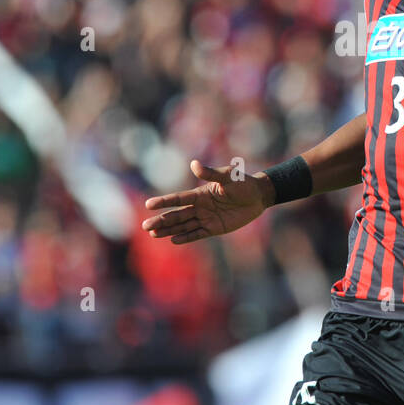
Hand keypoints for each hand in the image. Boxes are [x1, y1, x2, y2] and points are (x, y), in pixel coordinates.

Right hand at [142, 160, 270, 242]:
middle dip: (161, 221)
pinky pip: (198, 234)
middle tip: (145, 226)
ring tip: (153, 234)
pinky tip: (173, 240)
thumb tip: (194, 164)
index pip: (178, 199)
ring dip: (169, 230)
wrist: (258, 196)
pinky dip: (186, 237)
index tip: (148, 205)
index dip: (163, 202)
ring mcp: (206, 218)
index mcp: (200, 194)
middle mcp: (200, 206)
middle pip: (177, 215)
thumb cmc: (243, 183)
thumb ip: (211, 173)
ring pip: (183, 225)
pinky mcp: (215, 228)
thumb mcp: (228, 177)